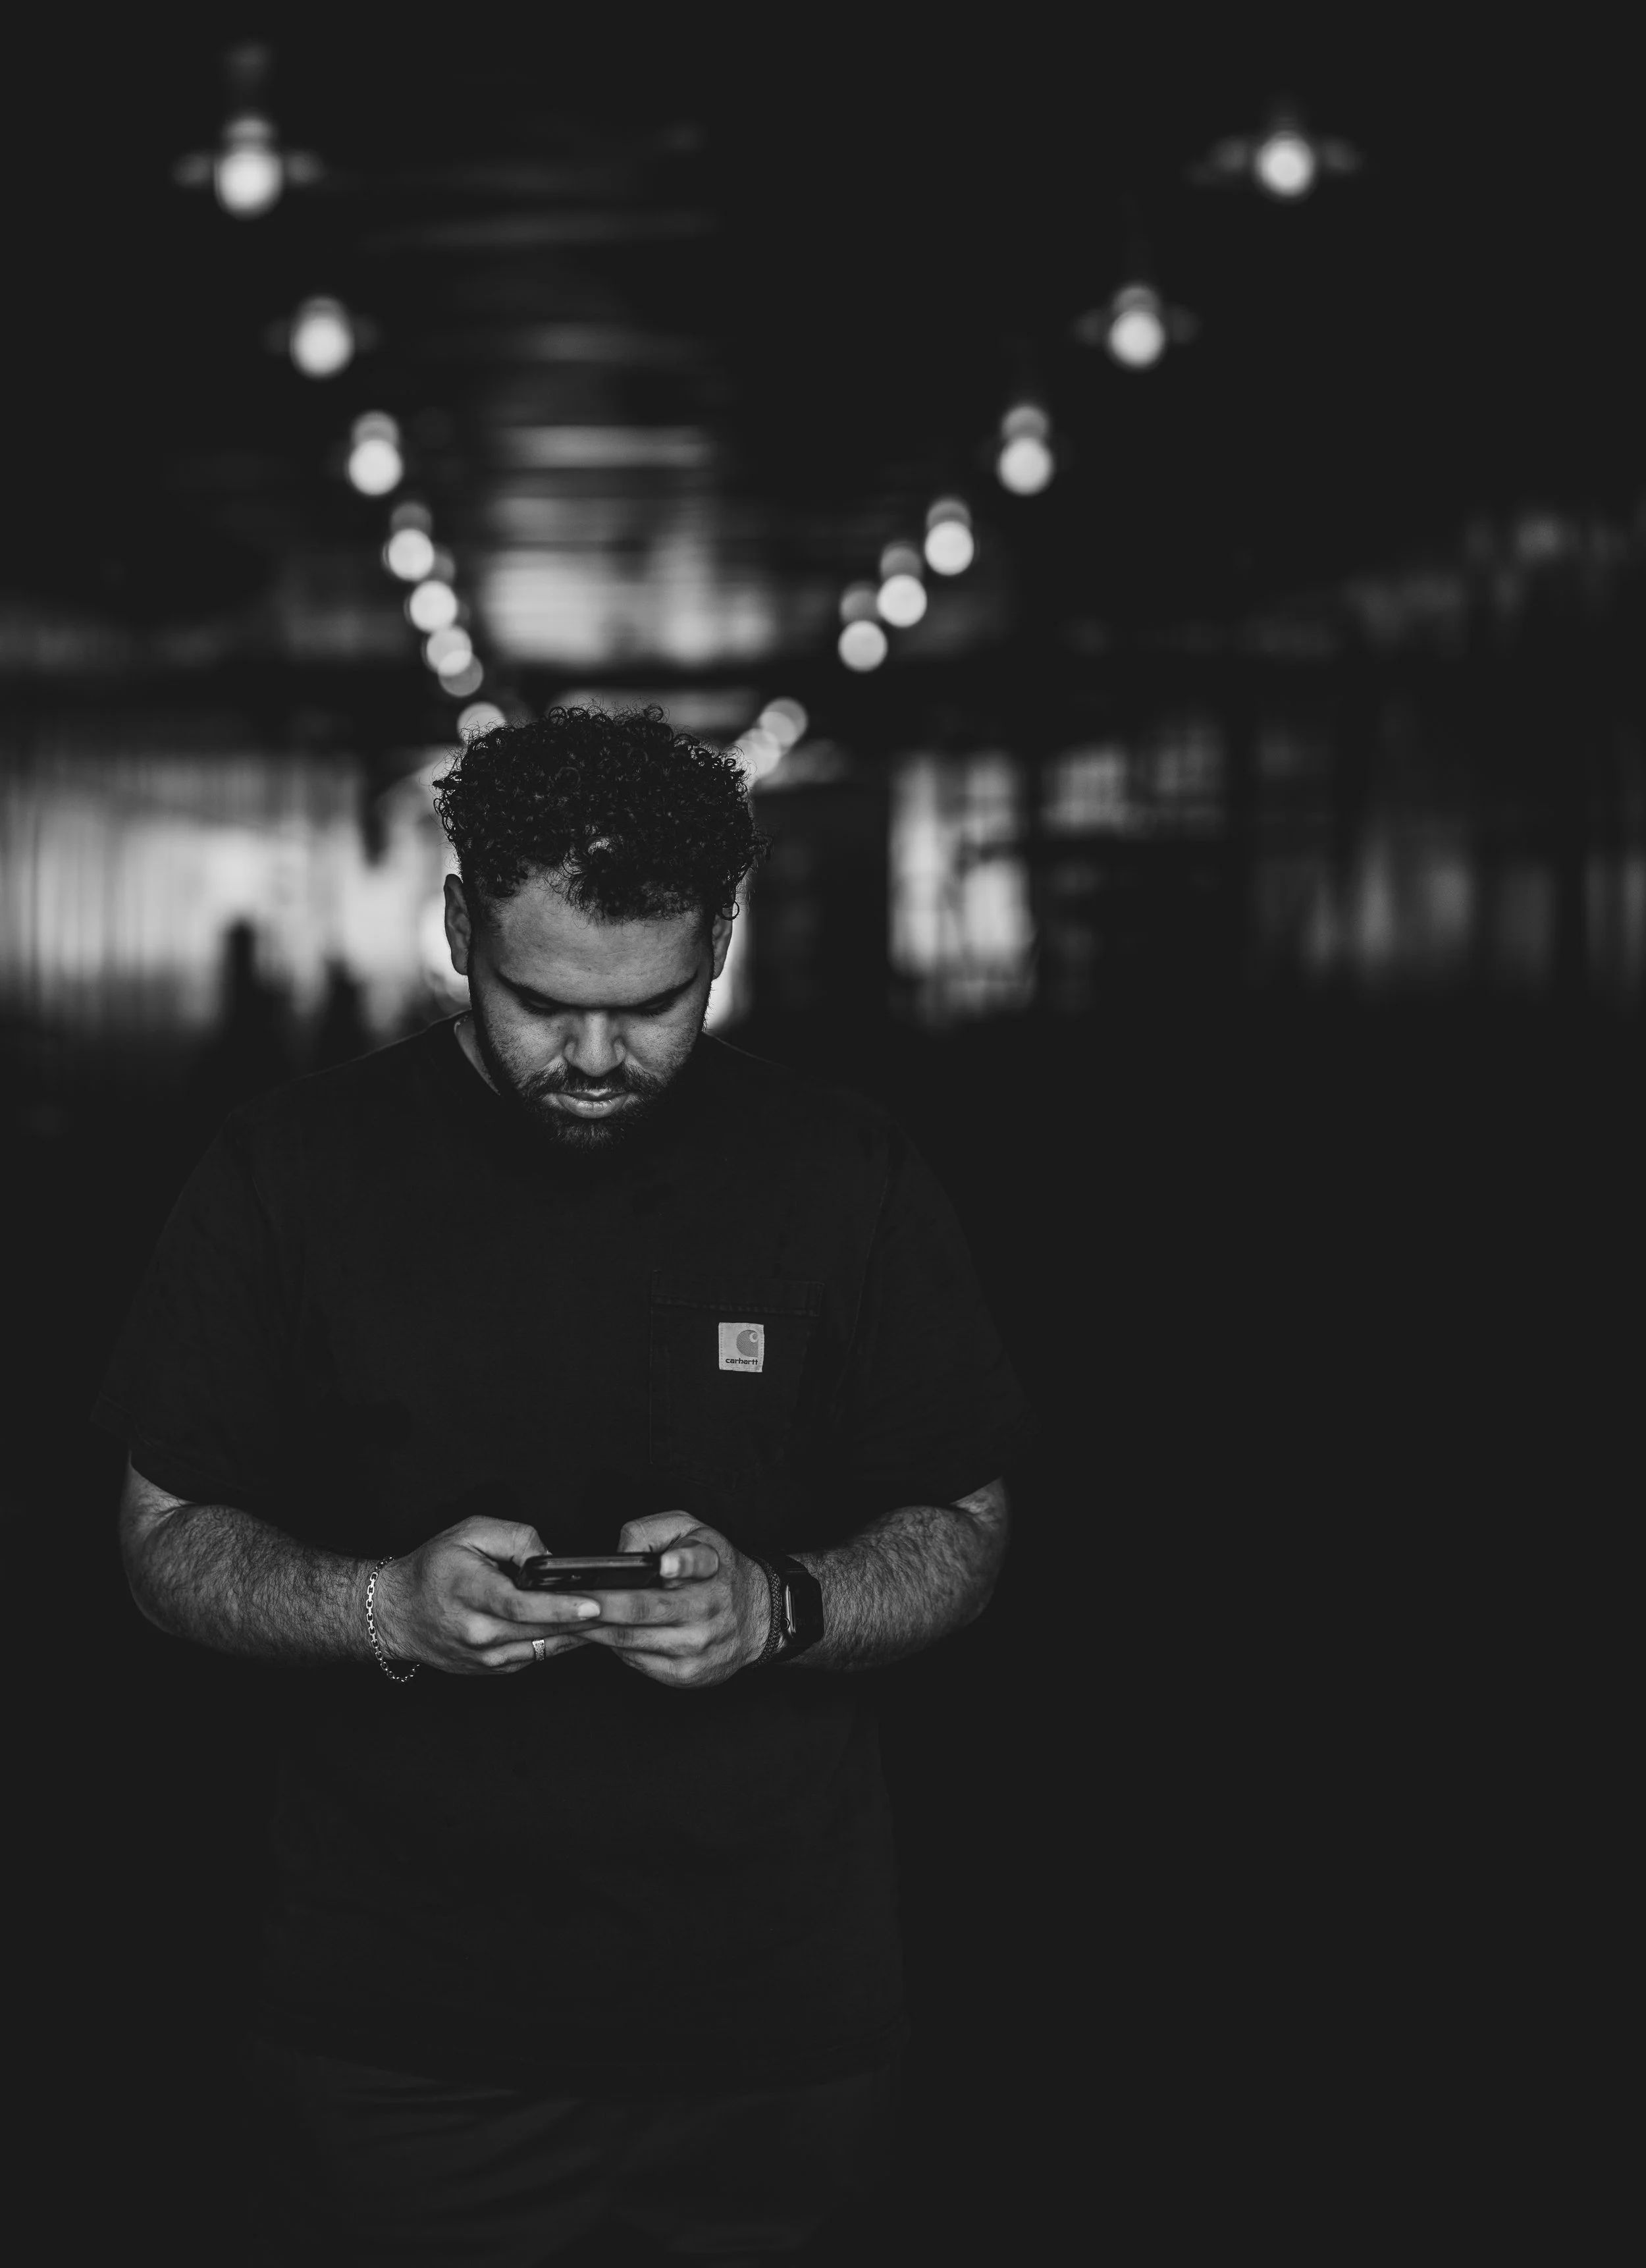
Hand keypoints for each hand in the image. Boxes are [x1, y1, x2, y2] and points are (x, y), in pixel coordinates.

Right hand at [372, 1516, 601, 1676]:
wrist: (395, 1613)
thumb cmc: (433, 1568)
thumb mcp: (471, 1532)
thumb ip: (516, 1539)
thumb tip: (551, 1560)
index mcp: (471, 1594)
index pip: (522, 1605)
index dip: (561, 1606)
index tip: (594, 1603)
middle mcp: (477, 1632)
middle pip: (541, 1631)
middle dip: (584, 1621)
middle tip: (622, 1608)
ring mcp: (484, 1656)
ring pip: (542, 1648)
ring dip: (576, 1635)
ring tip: (610, 1618)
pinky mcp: (490, 1669)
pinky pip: (534, 1657)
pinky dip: (557, 1643)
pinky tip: (578, 1628)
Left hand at [574, 1512, 771, 1688]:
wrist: (758, 1617)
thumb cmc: (716, 1569)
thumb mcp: (693, 1531)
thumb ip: (653, 1531)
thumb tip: (618, 1553)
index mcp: (710, 1567)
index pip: (696, 1562)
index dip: (678, 1562)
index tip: (663, 1564)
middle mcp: (706, 1608)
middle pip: (642, 1609)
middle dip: (598, 1605)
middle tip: (564, 1599)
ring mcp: (696, 1646)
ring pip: (631, 1640)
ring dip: (594, 1630)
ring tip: (564, 1618)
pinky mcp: (687, 1673)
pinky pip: (636, 1661)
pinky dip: (611, 1648)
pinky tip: (594, 1635)